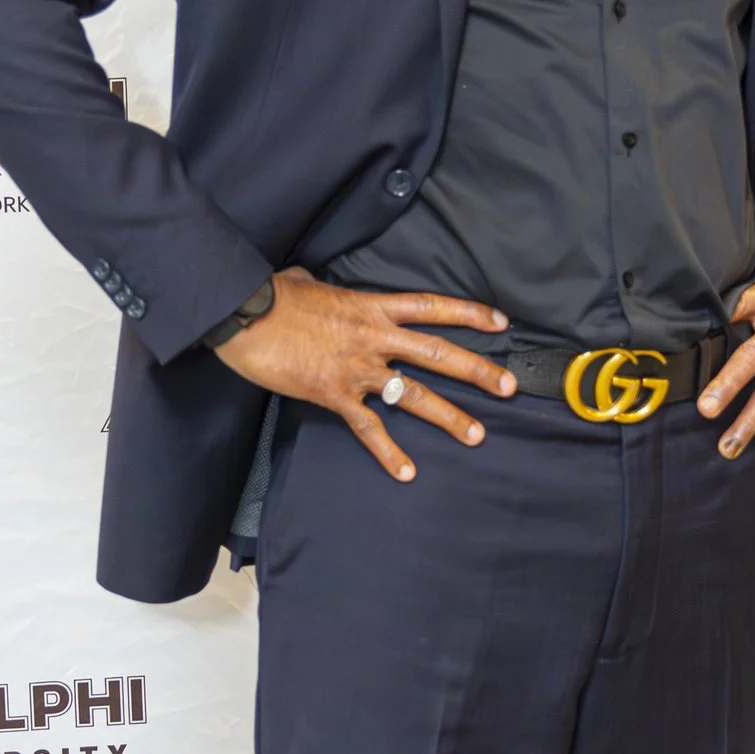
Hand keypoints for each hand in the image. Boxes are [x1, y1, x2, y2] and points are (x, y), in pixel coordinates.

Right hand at [212, 266, 515, 483]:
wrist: (245, 316)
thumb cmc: (272, 296)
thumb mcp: (307, 281)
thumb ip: (324, 287)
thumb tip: (314, 283)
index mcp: (372, 306)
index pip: (432, 307)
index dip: (470, 313)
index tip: (500, 323)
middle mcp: (375, 337)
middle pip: (439, 354)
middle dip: (478, 371)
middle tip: (509, 387)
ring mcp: (358, 369)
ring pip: (415, 395)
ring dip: (450, 416)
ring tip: (477, 434)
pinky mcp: (335, 395)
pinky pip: (369, 428)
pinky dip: (389, 453)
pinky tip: (407, 472)